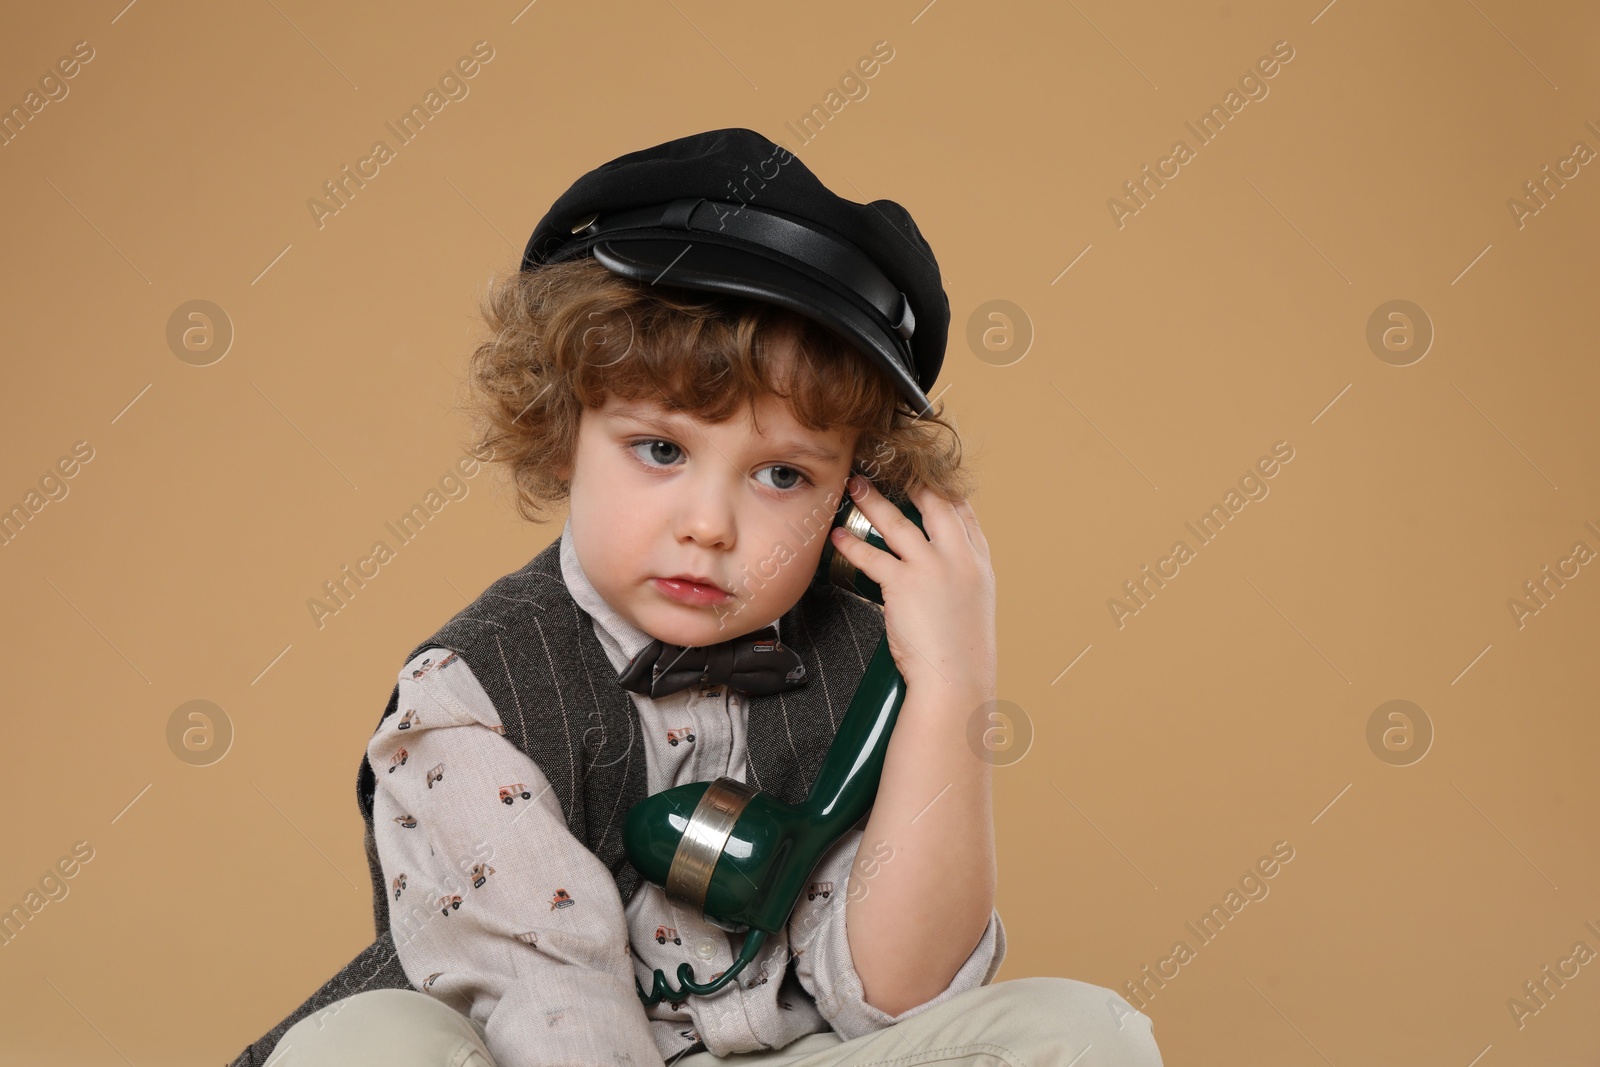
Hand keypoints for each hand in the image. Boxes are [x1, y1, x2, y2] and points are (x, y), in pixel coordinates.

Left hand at [827, 474, 995, 704]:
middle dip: (911, 481)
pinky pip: (871, 556)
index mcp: (979, 564)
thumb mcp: (973, 607)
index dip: (943, 491)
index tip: (927, 477)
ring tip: (855, 486)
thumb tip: (937, 574)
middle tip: (890, 466)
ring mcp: (933, 569)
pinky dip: (851, 544)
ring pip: (897, 523)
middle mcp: (959, 559)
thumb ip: (958, 581)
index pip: (964, 514)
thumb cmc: (962, 655)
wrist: (957, 681)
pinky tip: (837, 536)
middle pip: (934, 504)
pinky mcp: (904, 585)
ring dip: (872, 501)